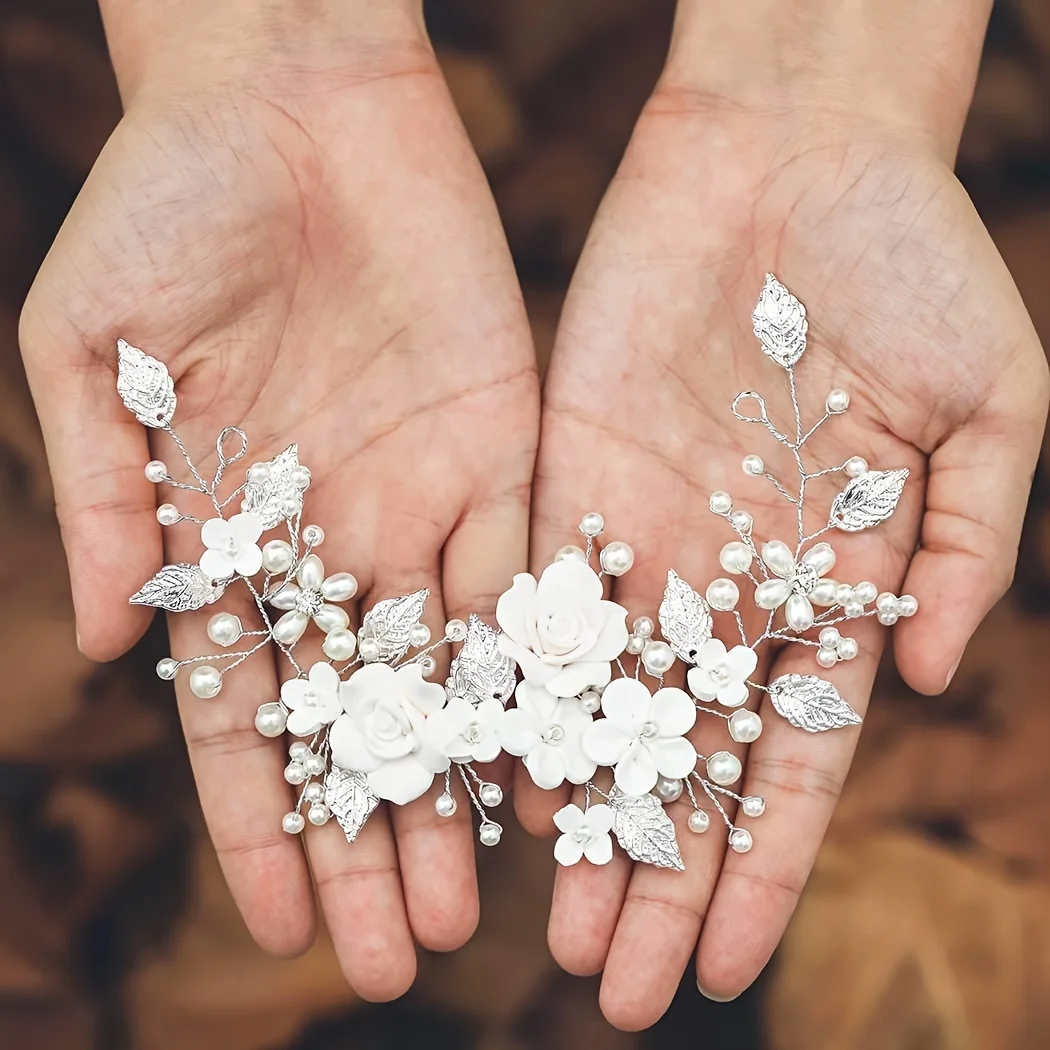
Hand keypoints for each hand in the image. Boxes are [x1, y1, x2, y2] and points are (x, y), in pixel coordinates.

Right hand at [20, 1, 536, 998]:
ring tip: (478, 908)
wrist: (290, 104)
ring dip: (460, 792)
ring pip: (449, 679)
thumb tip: (114, 646)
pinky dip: (534, 673)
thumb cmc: (167, 205)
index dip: (262, 822)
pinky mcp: (502, 453)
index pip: (248, 714)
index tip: (281, 925)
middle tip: (399, 960)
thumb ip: (111, 496)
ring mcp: (421, 504)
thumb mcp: (95, 352)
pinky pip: (524, 580)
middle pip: (358, 725)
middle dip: (372, 843)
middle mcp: (332, 542)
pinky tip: (546, 763)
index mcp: (230, 538)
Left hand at [523, 0, 1046, 1027]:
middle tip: (615, 984)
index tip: (731, 961)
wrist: (793, 155)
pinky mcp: (566, 477)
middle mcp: (726, 579)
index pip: (789, 755)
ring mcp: (641, 534)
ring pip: (598, 702)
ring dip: (576, 808)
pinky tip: (491, 774)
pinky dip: (515, 690)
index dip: (763, 861)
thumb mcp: (988, 405)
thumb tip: (921, 674)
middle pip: (683, 754)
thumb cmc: (911, 262)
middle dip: (654, 868)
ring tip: (547, 917)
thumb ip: (960, 543)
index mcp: (827, 583)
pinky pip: (533, 603)